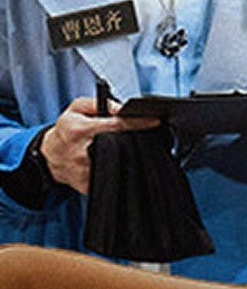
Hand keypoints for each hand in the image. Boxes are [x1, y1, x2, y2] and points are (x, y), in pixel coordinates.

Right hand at [41, 96, 158, 194]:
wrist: (50, 156)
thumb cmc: (67, 130)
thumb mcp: (76, 109)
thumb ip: (98, 103)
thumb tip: (120, 108)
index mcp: (81, 130)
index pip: (117, 125)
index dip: (139, 123)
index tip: (155, 121)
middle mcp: (83, 151)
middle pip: (121, 145)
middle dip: (134, 140)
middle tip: (141, 136)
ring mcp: (85, 170)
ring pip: (119, 163)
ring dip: (127, 156)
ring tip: (125, 149)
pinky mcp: (87, 185)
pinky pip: (112, 177)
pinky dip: (120, 169)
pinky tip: (119, 162)